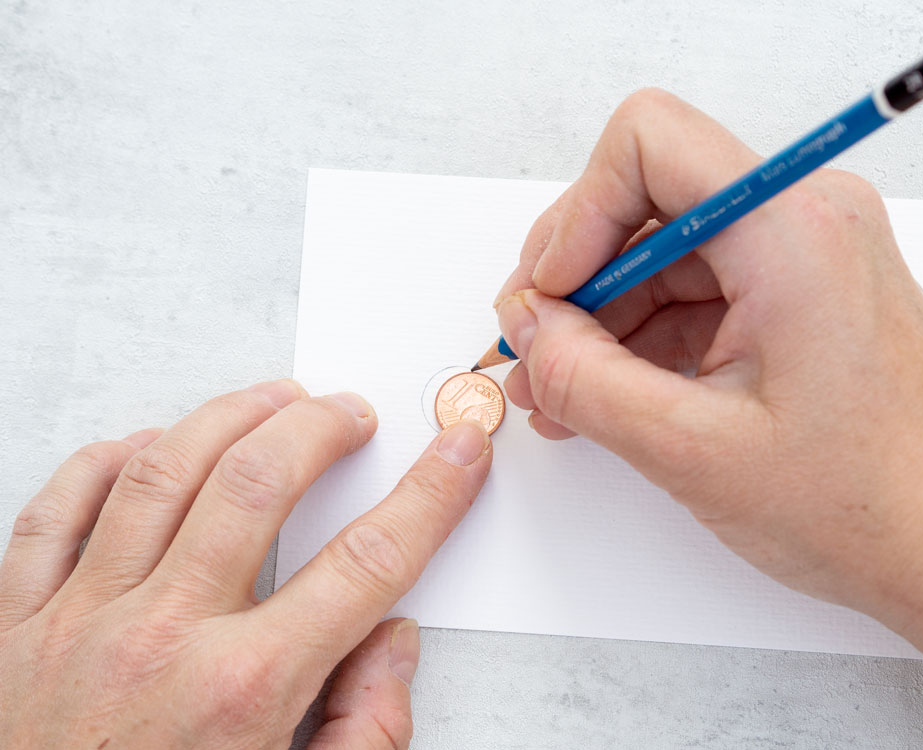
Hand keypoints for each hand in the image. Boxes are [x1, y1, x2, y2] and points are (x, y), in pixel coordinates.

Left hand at [0, 381, 491, 747]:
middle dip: (322, 429)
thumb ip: (366, 732)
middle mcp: (163, 640)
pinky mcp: (15, 627)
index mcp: (244, 692)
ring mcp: (80, 623)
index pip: (368, 562)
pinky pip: (55, 513)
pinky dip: (103, 462)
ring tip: (275, 397)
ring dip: (229, 417)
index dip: (430, 496)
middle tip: (354, 413)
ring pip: (160, 473)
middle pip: (257, 483)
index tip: (458, 453)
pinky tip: (147, 444)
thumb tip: (394, 642)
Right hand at [494, 89, 922, 713]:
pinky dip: (643, 337)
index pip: (648, 144)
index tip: (550, 293)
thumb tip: (529, 332)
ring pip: (662, 253)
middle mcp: (805, 221)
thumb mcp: (695, 450)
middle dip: (576, 276)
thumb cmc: (877, 507)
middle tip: (536, 346)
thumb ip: (586, 382)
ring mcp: (805, 257)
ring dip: (602, 317)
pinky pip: (696, 291)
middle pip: (646, 198)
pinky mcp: (800, 295)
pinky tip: (612, 394)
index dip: (577, 215)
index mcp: (792, 232)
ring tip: (563, 391)